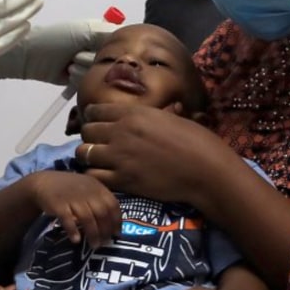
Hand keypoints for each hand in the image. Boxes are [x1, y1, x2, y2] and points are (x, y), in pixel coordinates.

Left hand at [0, 18, 115, 84]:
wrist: (31, 56)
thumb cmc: (56, 38)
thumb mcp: (82, 31)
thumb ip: (107, 34)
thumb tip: (131, 39)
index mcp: (103, 34)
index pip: (124, 44)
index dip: (119, 51)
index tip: (104, 52)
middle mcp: (101, 50)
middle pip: (113, 63)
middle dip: (92, 60)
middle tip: (76, 55)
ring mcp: (92, 66)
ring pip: (101, 75)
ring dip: (82, 70)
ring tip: (69, 63)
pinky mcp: (83, 80)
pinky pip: (90, 84)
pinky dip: (77, 79)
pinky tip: (67, 74)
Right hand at [27, 170, 119, 244]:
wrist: (44, 182)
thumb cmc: (70, 189)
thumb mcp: (87, 189)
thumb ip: (100, 202)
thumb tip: (114, 226)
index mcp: (96, 187)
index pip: (112, 204)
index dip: (116, 220)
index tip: (116, 234)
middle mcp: (86, 191)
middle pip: (101, 213)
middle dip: (105, 230)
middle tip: (105, 242)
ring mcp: (72, 197)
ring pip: (87, 218)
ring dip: (92, 234)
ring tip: (94, 245)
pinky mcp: (58, 204)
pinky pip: (68, 219)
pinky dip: (73, 231)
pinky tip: (76, 240)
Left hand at [79, 103, 241, 205]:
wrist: (205, 170)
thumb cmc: (196, 141)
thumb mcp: (172, 118)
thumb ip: (154, 115)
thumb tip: (159, 109)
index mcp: (133, 113)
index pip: (95, 110)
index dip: (93, 117)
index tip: (97, 123)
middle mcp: (121, 132)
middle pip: (86, 131)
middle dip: (90, 137)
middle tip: (98, 144)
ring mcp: (119, 157)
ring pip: (84, 153)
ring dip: (89, 157)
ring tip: (98, 161)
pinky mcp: (122, 180)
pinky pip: (93, 176)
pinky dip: (95, 176)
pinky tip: (105, 176)